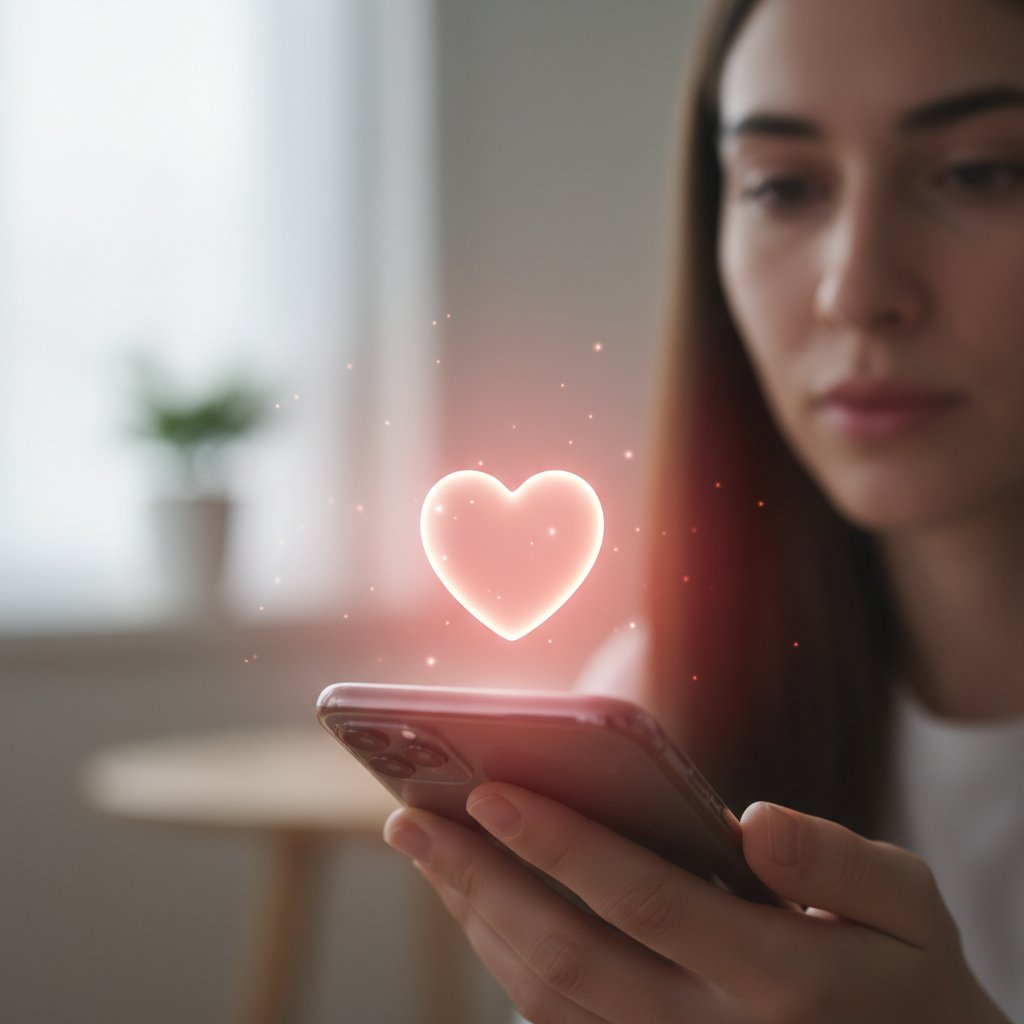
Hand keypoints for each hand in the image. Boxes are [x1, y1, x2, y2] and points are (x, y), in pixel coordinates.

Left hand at [384, 785, 1010, 1022]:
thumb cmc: (906, 976)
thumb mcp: (910, 908)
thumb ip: (841, 862)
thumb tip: (752, 822)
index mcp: (778, 980)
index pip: (647, 904)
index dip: (563, 845)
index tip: (489, 789)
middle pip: (568, 955)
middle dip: (479, 881)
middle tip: (410, 817)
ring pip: (546, 996)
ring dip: (475, 918)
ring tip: (424, 846)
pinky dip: (502, 961)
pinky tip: (473, 904)